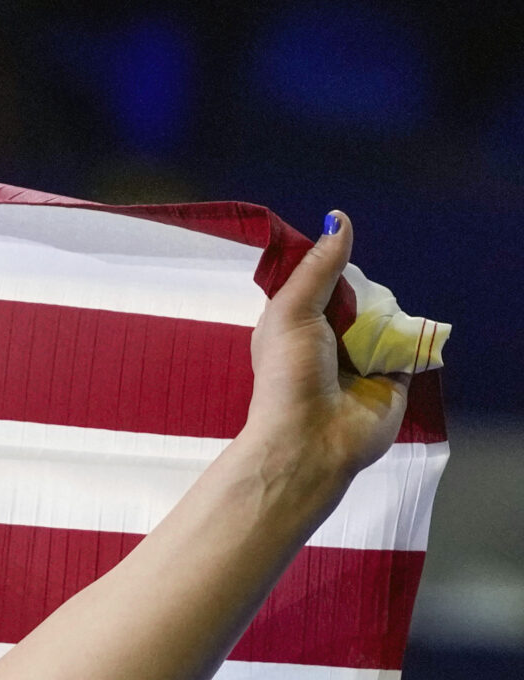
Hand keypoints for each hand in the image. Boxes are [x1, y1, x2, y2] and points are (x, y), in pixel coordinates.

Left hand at [241, 212, 408, 496]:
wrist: (311, 439)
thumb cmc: (290, 376)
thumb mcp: (292, 312)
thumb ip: (318, 268)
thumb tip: (338, 219)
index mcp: (295, 325)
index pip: (320, 284)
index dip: (331, 270)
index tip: (339, 257)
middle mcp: (328, 340)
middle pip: (359, 297)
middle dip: (364, 294)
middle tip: (355, 308)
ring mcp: (361, 359)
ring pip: (387, 317)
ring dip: (387, 315)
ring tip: (371, 330)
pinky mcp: (393, 376)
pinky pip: (410, 345)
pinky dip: (410, 338)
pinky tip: (401, 336)